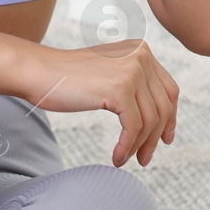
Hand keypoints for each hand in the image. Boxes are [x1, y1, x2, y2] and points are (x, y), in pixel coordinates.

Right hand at [17, 40, 178, 167]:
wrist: (38, 71)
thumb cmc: (67, 77)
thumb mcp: (109, 72)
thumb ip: (133, 82)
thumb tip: (158, 114)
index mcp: (141, 49)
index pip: (169, 89)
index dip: (170, 118)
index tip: (165, 139)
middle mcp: (141, 56)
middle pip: (163, 106)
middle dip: (156, 136)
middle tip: (145, 157)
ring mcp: (131, 71)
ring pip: (150, 120)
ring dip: (141, 145)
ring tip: (130, 159)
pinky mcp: (120, 89)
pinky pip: (133, 128)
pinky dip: (127, 146)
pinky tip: (117, 158)